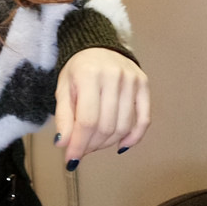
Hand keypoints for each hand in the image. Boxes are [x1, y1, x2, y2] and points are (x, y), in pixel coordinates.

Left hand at [54, 48, 149, 168]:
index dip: (79, 144)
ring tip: (94, 144)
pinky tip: (120, 146)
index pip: (87, 120)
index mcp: (88, 76)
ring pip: (123, 126)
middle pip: (106, 126)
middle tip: (81, 150)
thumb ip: (63, 116)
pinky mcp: (144, 84)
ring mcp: (132, 80)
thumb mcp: (63, 89)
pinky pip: (143, 119)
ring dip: (108, 143)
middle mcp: (113, 76)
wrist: (96, 45)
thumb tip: (63, 144)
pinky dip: (133, 137)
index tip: (71, 160)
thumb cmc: (77, 70)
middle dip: (91, 145)